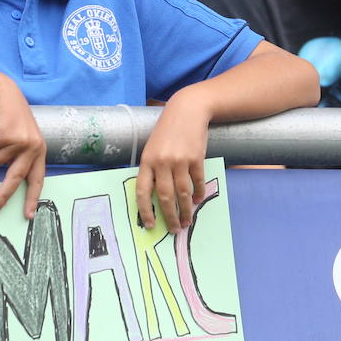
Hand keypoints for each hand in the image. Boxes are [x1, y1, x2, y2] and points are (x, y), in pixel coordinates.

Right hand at [0, 73, 45, 218]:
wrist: (0, 91)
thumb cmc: (10, 116)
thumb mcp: (22, 136)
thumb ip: (20, 156)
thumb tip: (11, 184)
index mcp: (39, 150)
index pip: (38, 179)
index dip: (33, 198)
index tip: (28, 215)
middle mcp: (32, 146)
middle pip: (15, 178)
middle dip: (2, 197)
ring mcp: (19, 139)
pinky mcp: (4, 133)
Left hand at [136, 92, 211, 232]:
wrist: (187, 110)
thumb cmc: (167, 130)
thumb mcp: (153, 147)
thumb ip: (152, 169)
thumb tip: (155, 196)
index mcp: (147, 160)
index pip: (142, 191)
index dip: (145, 210)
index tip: (150, 225)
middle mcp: (162, 162)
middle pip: (165, 197)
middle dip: (170, 217)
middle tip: (174, 229)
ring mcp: (180, 160)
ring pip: (183, 193)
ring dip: (186, 210)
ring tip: (187, 221)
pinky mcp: (196, 158)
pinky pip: (197, 182)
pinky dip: (198, 193)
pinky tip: (197, 200)